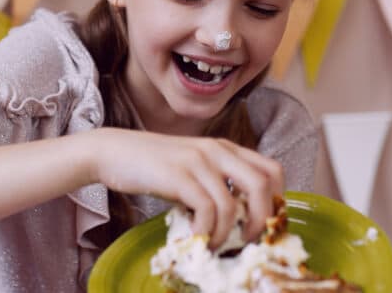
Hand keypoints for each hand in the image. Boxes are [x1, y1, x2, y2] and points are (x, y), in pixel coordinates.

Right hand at [87, 127, 284, 248]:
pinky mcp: (179, 175)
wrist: (114, 151)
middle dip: (262, 219)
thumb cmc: (153, 165)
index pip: (272, 169)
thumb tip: (238, 219)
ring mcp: (199, 161)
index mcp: (226, 148)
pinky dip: (206, 230)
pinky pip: (207, 209)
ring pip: (234, 203)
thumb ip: (216, 183)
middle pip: (263, 184)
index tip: (264, 222)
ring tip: (215, 244)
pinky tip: (196, 237)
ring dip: (228, 233)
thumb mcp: (193, 167)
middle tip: (248, 239)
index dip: (277, 199)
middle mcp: (217, 150)